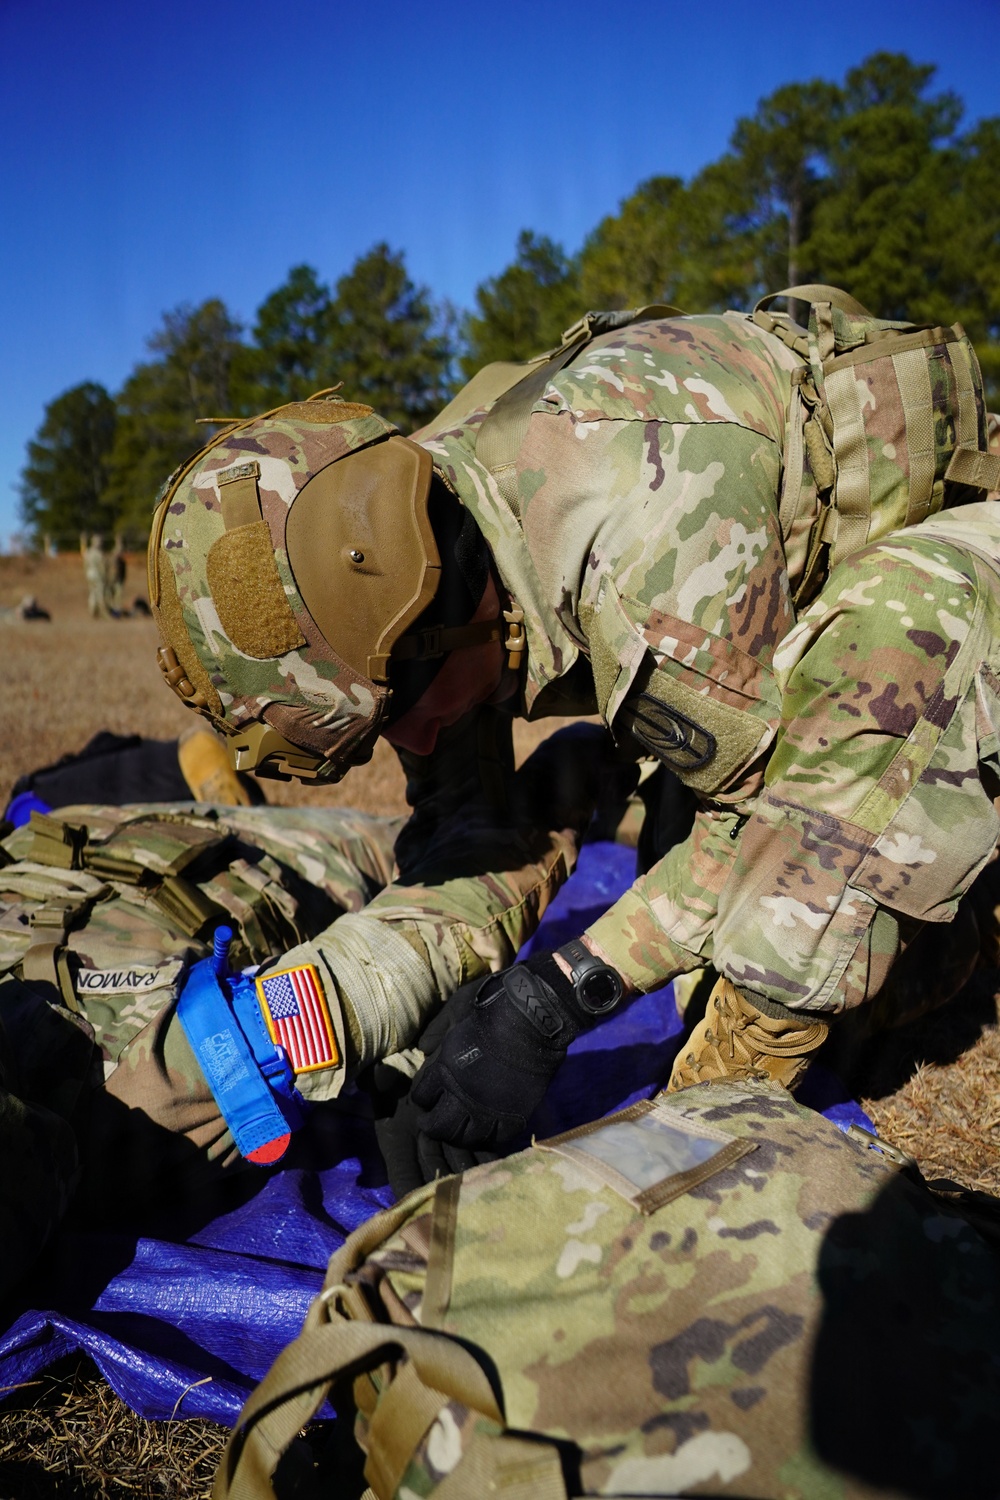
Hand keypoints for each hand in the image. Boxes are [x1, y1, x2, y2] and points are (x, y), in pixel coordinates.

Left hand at [368, 979, 502, 1196]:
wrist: (531, 1017)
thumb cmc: (492, 1008)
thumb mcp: (455, 1010)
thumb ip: (437, 1030)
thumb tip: (424, 1047)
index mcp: (445, 1071)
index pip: (422, 1097)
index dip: (422, 1098)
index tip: (425, 1097)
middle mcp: (463, 1096)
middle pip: (439, 1126)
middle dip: (432, 1126)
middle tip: (432, 1124)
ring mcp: (490, 1109)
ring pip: (466, 1138)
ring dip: (458, 1136)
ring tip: (458, 1132)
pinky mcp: (515, 1115)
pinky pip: (496, 1139)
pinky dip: (488, 1138)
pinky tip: (485, 1132)